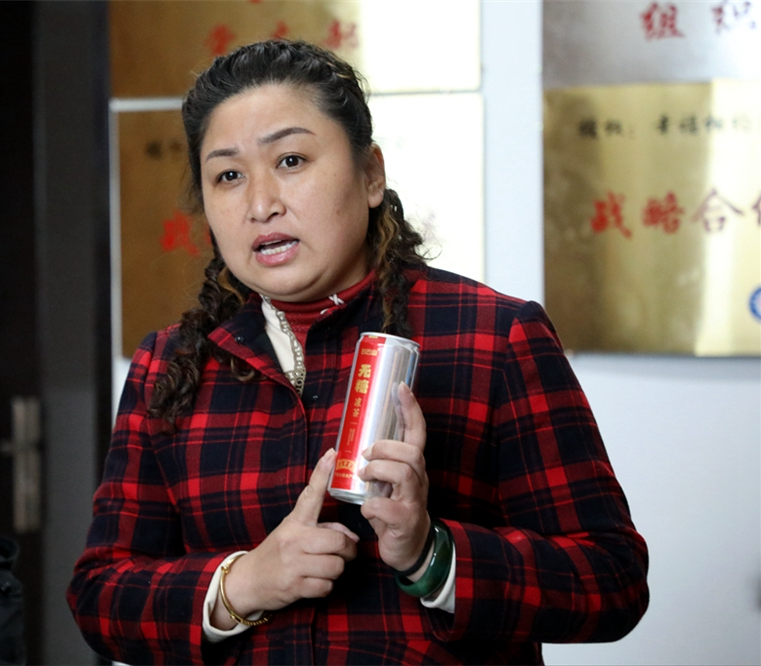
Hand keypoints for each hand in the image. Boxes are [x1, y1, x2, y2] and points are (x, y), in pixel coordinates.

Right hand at [211, 449, 357, 628]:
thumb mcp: (295, 534)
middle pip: (338, 541)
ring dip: (336, 570)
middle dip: (348, 550)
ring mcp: (293, 563)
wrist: (248, 581)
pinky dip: (326, 587)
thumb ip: (324, 529)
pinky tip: (315, 582)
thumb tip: (352, 538)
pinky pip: (326, 587)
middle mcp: (294, 539)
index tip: (332, 454)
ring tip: (325, 568)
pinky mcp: (294, 586)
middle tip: (345, 552)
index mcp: (295, 522)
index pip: (311, 494)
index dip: (322, 474)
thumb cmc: (278, 553)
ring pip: (335, 566)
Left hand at [358, 383, 430, 573]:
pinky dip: (371, 506)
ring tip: (364, 477)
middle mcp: (418, 479)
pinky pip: (387, 507)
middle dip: (386, 448)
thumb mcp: (388, 483)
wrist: (410, 549)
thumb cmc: (395, 510)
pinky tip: (366, 509)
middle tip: (366, 455)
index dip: (410, 409)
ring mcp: (414, 500)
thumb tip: (354, 441)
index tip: (400, 387)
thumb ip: (379, 463)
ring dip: (378, 471)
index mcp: (413, 466)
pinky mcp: (405, 521)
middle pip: (412, 452)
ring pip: (404, 473)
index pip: (417, 432)